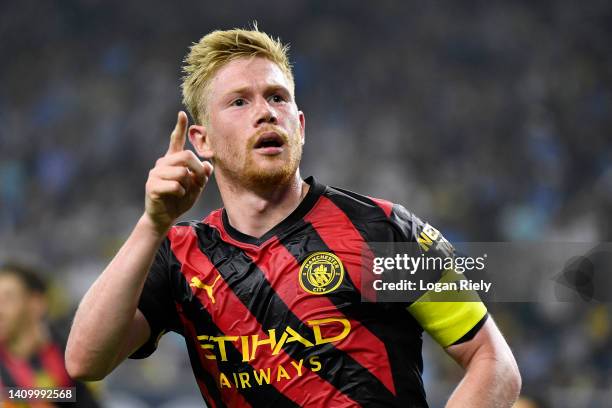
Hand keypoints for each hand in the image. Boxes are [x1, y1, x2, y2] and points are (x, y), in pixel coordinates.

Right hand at [144, 111, 212, 232]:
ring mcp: (156, 173)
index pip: (175, 141)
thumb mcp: (195, 187)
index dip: (179, 128)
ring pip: (182, 172)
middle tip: (199, 181)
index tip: (182, 114)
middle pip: (186, 156)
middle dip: (197, 169)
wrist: (163, 217)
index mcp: (172, 161)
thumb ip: (201, 176)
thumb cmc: (179, 200)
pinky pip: (176, 186)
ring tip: (183, 192)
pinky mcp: (152, 185)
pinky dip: (181, 193)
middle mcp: (162, 163)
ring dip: (189, 185)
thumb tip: (208, 165)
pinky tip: (175, 197)